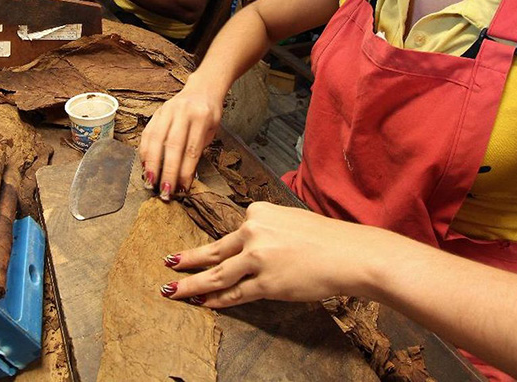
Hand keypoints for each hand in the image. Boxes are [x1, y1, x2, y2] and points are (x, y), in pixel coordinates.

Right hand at [138, 75, 223, 197]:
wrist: (203, 88)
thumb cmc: (209, 113)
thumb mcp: (211, 131)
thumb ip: (198, 151)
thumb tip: (184, 178)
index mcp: (201, 117)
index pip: (191, 150)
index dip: (185, 171)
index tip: (182, 189)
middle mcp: (183, 112)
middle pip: (172, 146)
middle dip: (167, 171)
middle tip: (164, 191)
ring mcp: (167, 110)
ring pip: (155, 140)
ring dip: (151, 164)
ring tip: (150, 182)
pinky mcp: (157, 112)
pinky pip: (147, 133)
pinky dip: (144, 151)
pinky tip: (145, 166)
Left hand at [162, 202, 399, 306]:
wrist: (349, 254)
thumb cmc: (325, 238)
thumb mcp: (289, 220)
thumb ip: (266, 230)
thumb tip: (250, 246)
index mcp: (258, 213)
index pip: (233, 233)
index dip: (220, 248)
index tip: (200, 253)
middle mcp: (253, 233)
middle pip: (214, 250)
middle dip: (187, 260)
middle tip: (168, 265)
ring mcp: (257, 259)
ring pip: (217, 275)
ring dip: (192, 285)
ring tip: (173, 291)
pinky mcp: (266, 283)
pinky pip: (235, 294)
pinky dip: (217, 300)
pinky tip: (204, 303)